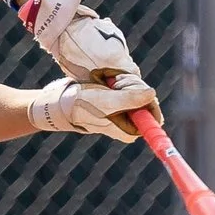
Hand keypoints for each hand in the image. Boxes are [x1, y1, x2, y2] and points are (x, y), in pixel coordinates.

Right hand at [27, 74, 157, 143]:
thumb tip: (152, 94)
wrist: (61, 101)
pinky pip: (128, 90)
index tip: (131, 90)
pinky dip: (121, 83)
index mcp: (129, 131)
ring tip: (109, 84)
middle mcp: (128, 124)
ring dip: (126, 84)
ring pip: (137, 94)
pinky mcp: (117, 103)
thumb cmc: (81, 104)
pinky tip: (108, 83)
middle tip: (115, 85)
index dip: (146, 99)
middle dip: (135, 90)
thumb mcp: (106, 101)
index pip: (153, 116)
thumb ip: (129, 100)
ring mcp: (123, 114)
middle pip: (146, 103)